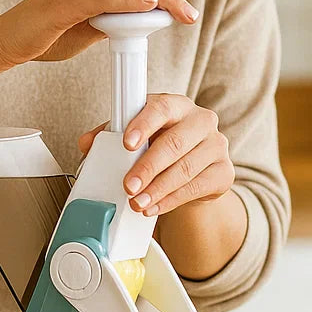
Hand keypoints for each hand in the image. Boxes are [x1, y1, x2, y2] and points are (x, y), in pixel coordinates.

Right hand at [0, 0, 197, 68]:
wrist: (7, 42)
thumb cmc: (46, 34)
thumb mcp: (89, 26)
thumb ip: (115, 20)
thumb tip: (146, 21)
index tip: (185, 11)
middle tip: (191, 14)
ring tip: (181, 13)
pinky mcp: (65, 2)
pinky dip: (131, 1)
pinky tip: (150, 6)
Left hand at [77, 94, 234, 215]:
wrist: (196, 170)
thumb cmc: (163, 145)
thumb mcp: (138, 136)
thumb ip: (111, 135)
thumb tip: (87, 142)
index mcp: (178, 105)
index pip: (161, 108)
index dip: (143, 125)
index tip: (126, 143)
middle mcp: (201, 121)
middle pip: (174, 143)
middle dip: (147, 168)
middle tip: (128, 186)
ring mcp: (216, 146)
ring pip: (185, 168)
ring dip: (157, 189)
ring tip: (137, 202)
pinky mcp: (224, 172)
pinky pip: (196, 188)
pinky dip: (171, 200)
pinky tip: (154, 207)